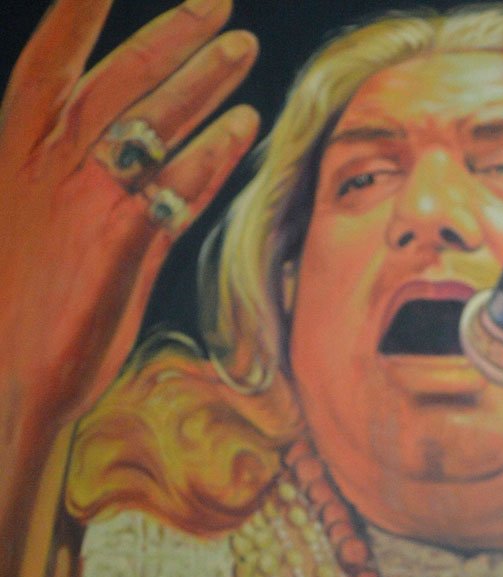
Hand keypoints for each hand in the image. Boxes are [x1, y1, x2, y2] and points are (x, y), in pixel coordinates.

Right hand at [0, 0, 258, 447]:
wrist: (5, 379)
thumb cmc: (13, 309)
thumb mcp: (21, 226)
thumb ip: (57, 183)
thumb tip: (101, 152)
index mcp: (15, 153)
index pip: (47, 64)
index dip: (78, 14)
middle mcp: (48, 164)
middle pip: (118, 81)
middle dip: (170, 36)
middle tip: (217, 5)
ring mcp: (85, 201)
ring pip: (152, 123)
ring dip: (202, 80)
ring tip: (242, 50)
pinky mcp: (119, 242)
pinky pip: (178, 186)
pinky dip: (212, 153)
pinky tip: (244, 127)